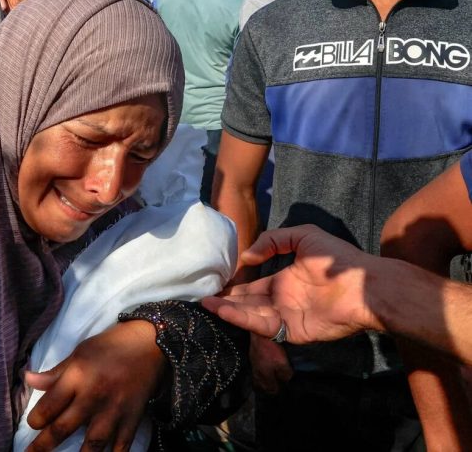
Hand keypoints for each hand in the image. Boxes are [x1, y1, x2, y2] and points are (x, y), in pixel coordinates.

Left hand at [26, 320, 164, 451]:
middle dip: (44, 445)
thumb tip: (28, 379)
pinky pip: (121, 447)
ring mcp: (114, 411)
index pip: (49, 405)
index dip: (36, 420)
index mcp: (78, 376)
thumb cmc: (111, 345)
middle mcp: (93, 396)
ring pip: (92, 445)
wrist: (150, 343)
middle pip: (63, 428)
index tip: (33, 424)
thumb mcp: (80, 352)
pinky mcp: (132, 419)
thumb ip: (55, 373)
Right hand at [203, 224, 380, 344]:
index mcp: (285, 281)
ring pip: (252, 316)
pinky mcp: (293, 332)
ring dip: (230, 311)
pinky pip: (265, 327)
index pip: (254, 287)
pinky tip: (226, 312)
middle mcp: (283, 301)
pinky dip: (244, 320)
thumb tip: (247, 257)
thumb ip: (274, 240)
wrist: (365, 284)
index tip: (216, 284)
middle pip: (249, 303)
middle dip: (227, 301)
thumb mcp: (304, 236)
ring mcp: (287, 318)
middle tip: (203, 297)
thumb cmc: (338, 259)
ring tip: (208, 305)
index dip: (236, 287)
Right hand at [249, 334, 291, 393]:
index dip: (275, 390)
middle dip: (266, 388)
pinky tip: (263, 369)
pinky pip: (255, 369)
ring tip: (267, 381)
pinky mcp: (252, 356)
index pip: (270, 388)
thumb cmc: (273, 350)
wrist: (261, 335)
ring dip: (262, 381)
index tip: (279, 391)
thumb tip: (286, 380)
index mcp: (265, 376)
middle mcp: (257, 372)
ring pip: (256, 377)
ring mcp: (253, 364)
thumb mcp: (283, 364)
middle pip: (260, 385)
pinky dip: (260, 372)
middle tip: (272, 389)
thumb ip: (285, 374)